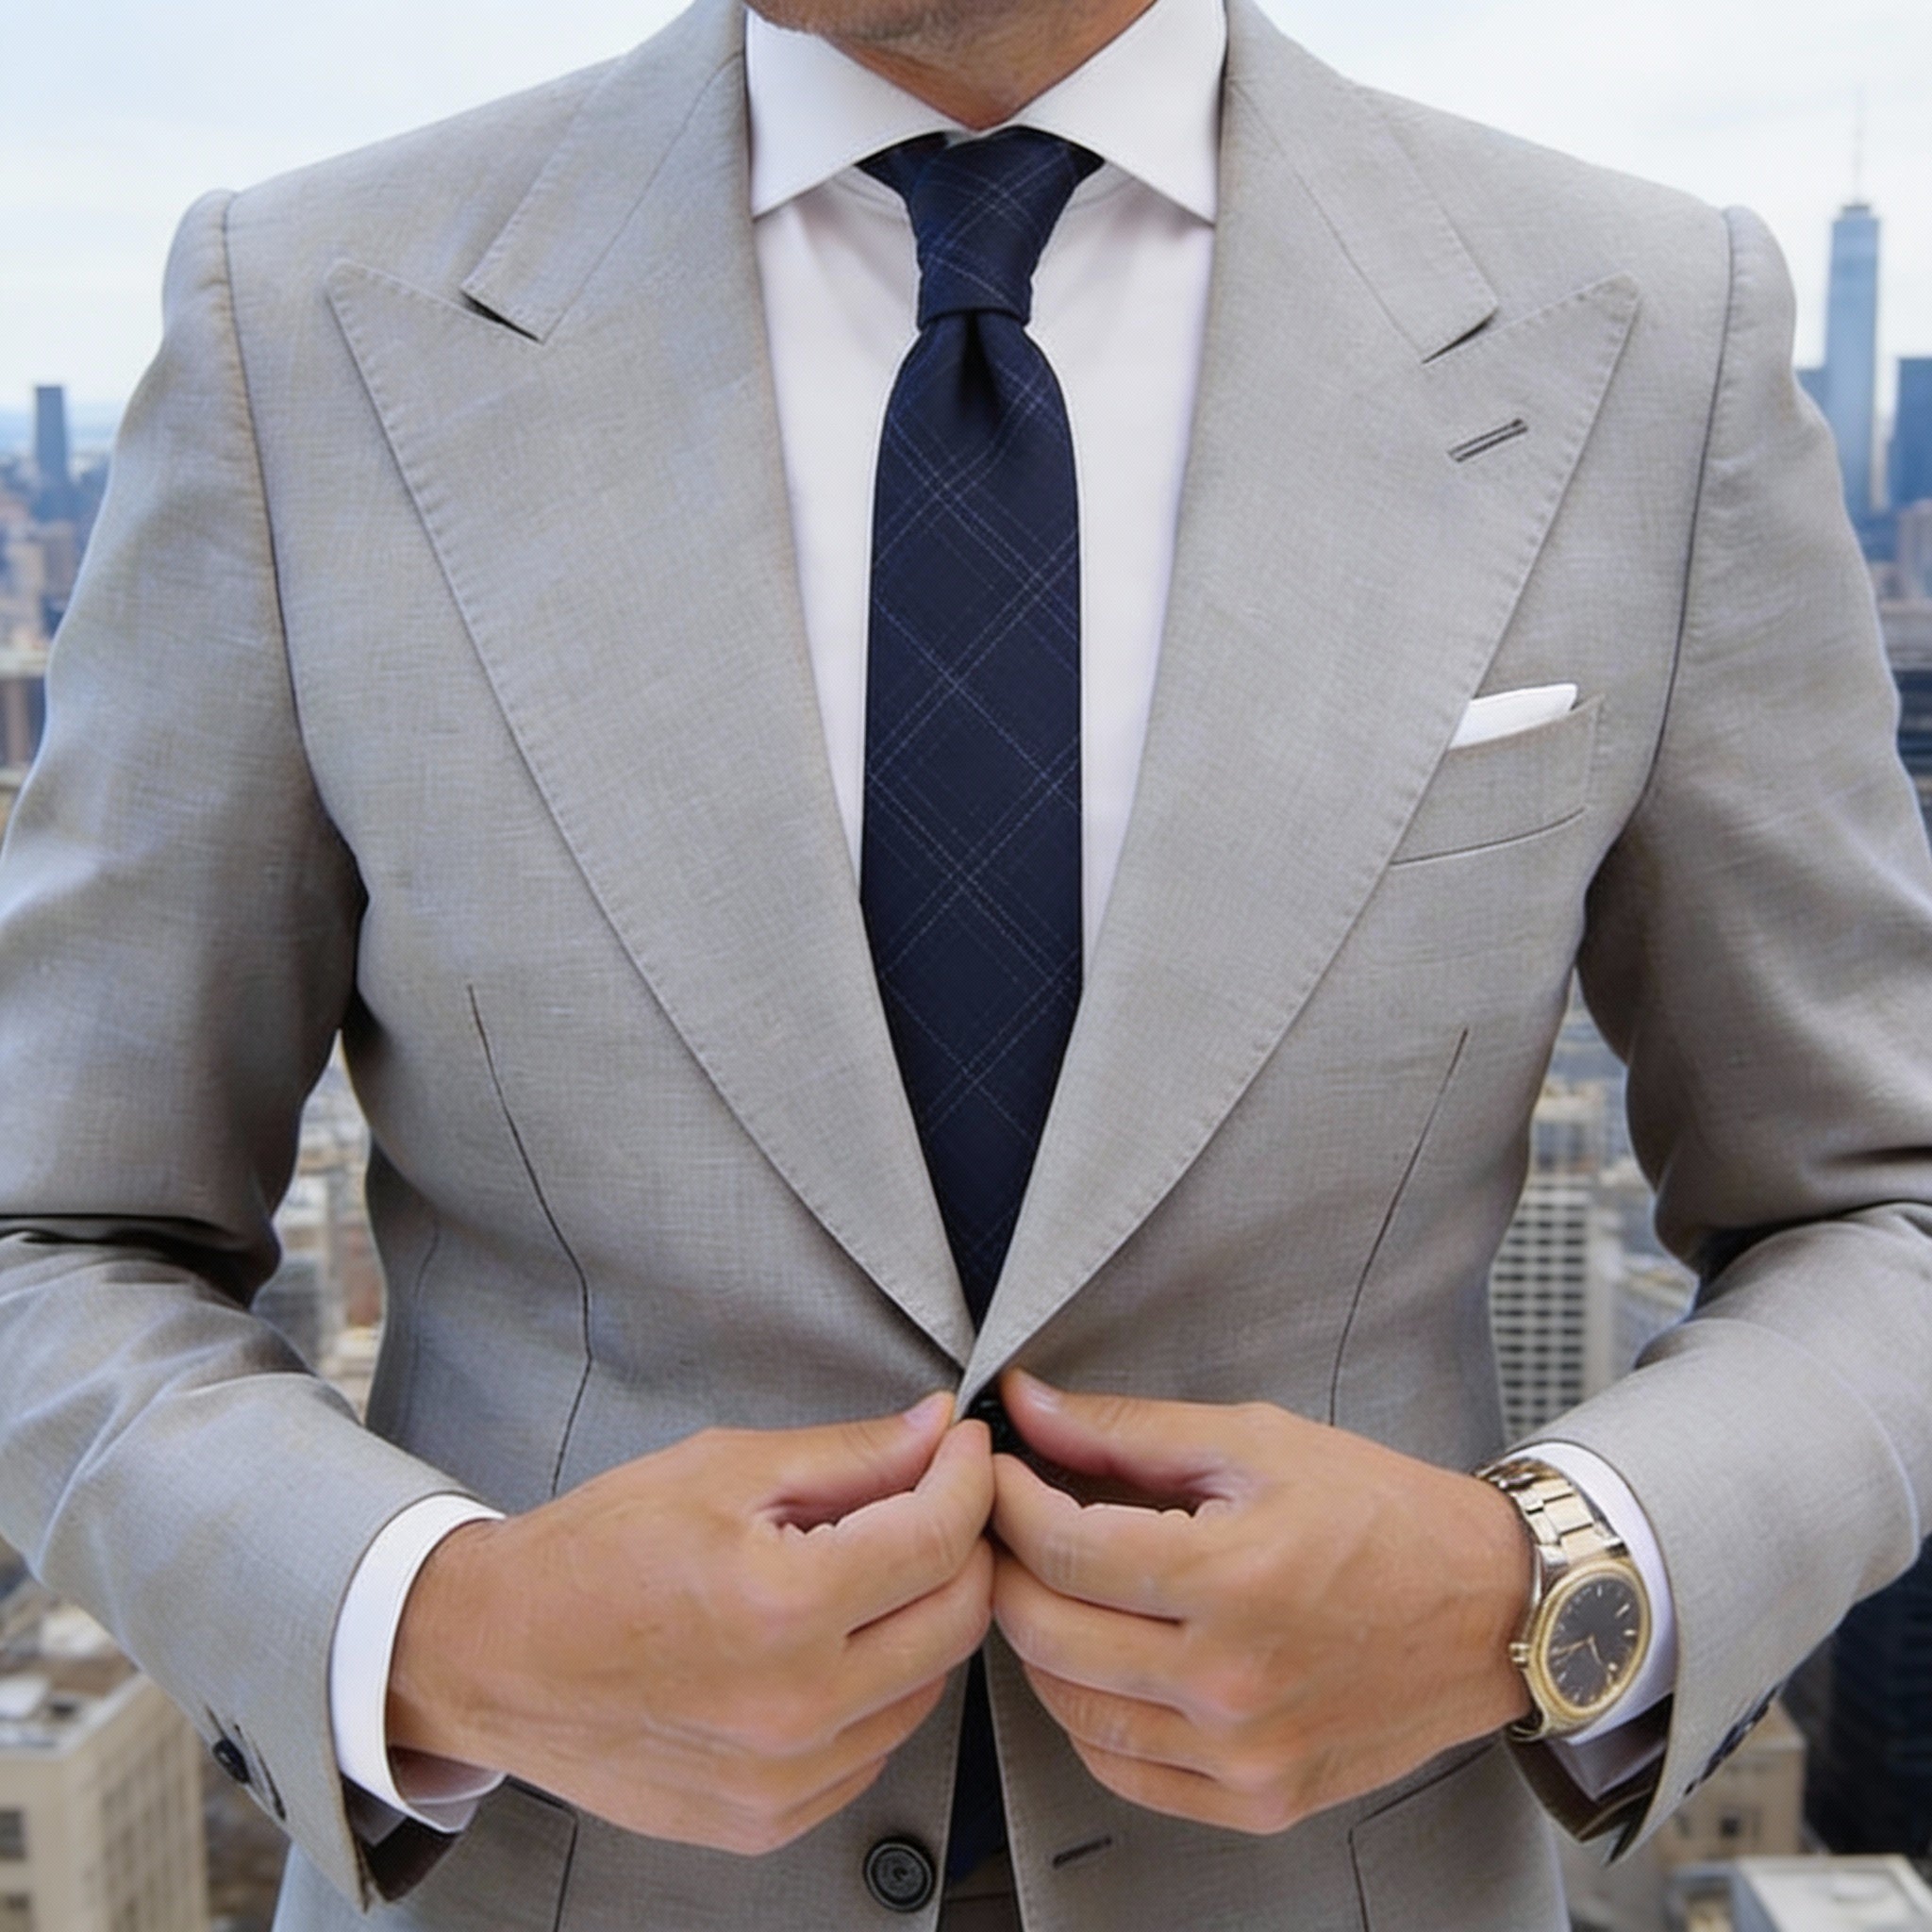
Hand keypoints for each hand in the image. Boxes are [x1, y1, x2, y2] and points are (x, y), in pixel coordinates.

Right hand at [387, 1395, 993, 1854]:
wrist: (496, 1655)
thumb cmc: (594, 1555)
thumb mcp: (722, 1469)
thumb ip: (848, 1455)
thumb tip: (934, 1432)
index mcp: (782, 1606)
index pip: (939, 1538)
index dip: (968, 1478)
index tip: (963, 1449)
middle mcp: (794, 1707)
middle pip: (957, 1619)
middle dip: (963, 1544)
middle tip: (933, 1498)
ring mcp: (783, 1779)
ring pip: (928, 1687)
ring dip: (921, 1617)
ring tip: (868, 1569)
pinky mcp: (768, 1820)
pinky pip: (875, 1747)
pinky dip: (877, 1688)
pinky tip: (830, 1642)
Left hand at [990, 1371, 1530, 1835]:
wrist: (1490, 1608)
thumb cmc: (1383, 1514)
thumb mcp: (1256, 1441)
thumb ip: (1127, 1430)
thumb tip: (1028, 1406)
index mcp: (1233, 1579)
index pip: (1062, 1549)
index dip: (1008, 1502)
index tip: (999, 1471)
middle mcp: (1232, 1681)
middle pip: (1049, 1633)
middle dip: (1007, 1567)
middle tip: (1008, 1524)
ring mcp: (1244, 1754)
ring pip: (1072, 1710)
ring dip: (1038, 1643)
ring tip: (1052, 1586)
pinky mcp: (1259, 1800)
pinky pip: (1125, 1773)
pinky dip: (1088, 1717)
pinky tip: (1099, 1662)